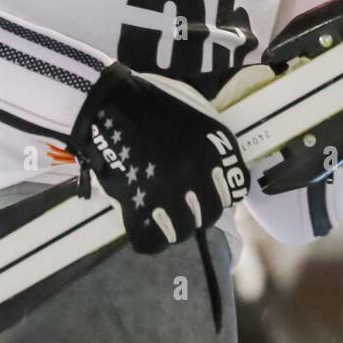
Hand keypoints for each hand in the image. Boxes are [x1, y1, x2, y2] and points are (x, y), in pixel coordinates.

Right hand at [68, 62, 249, 253]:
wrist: (107, 101)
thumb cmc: (151, 101)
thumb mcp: (197, 110)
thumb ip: (214, 140)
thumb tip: (220, 169)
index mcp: (216, 149)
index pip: (234, 194)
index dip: (219, 194)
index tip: (205, 191)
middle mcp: (198, 174)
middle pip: (209, 216)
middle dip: (195, 212)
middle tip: (178, 201)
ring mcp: (168, 193)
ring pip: (182, 232)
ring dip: (171, 226)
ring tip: (158, 213)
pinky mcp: (137, 206)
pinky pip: (151, 241)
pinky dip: (147, 237)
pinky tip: (141, 223)